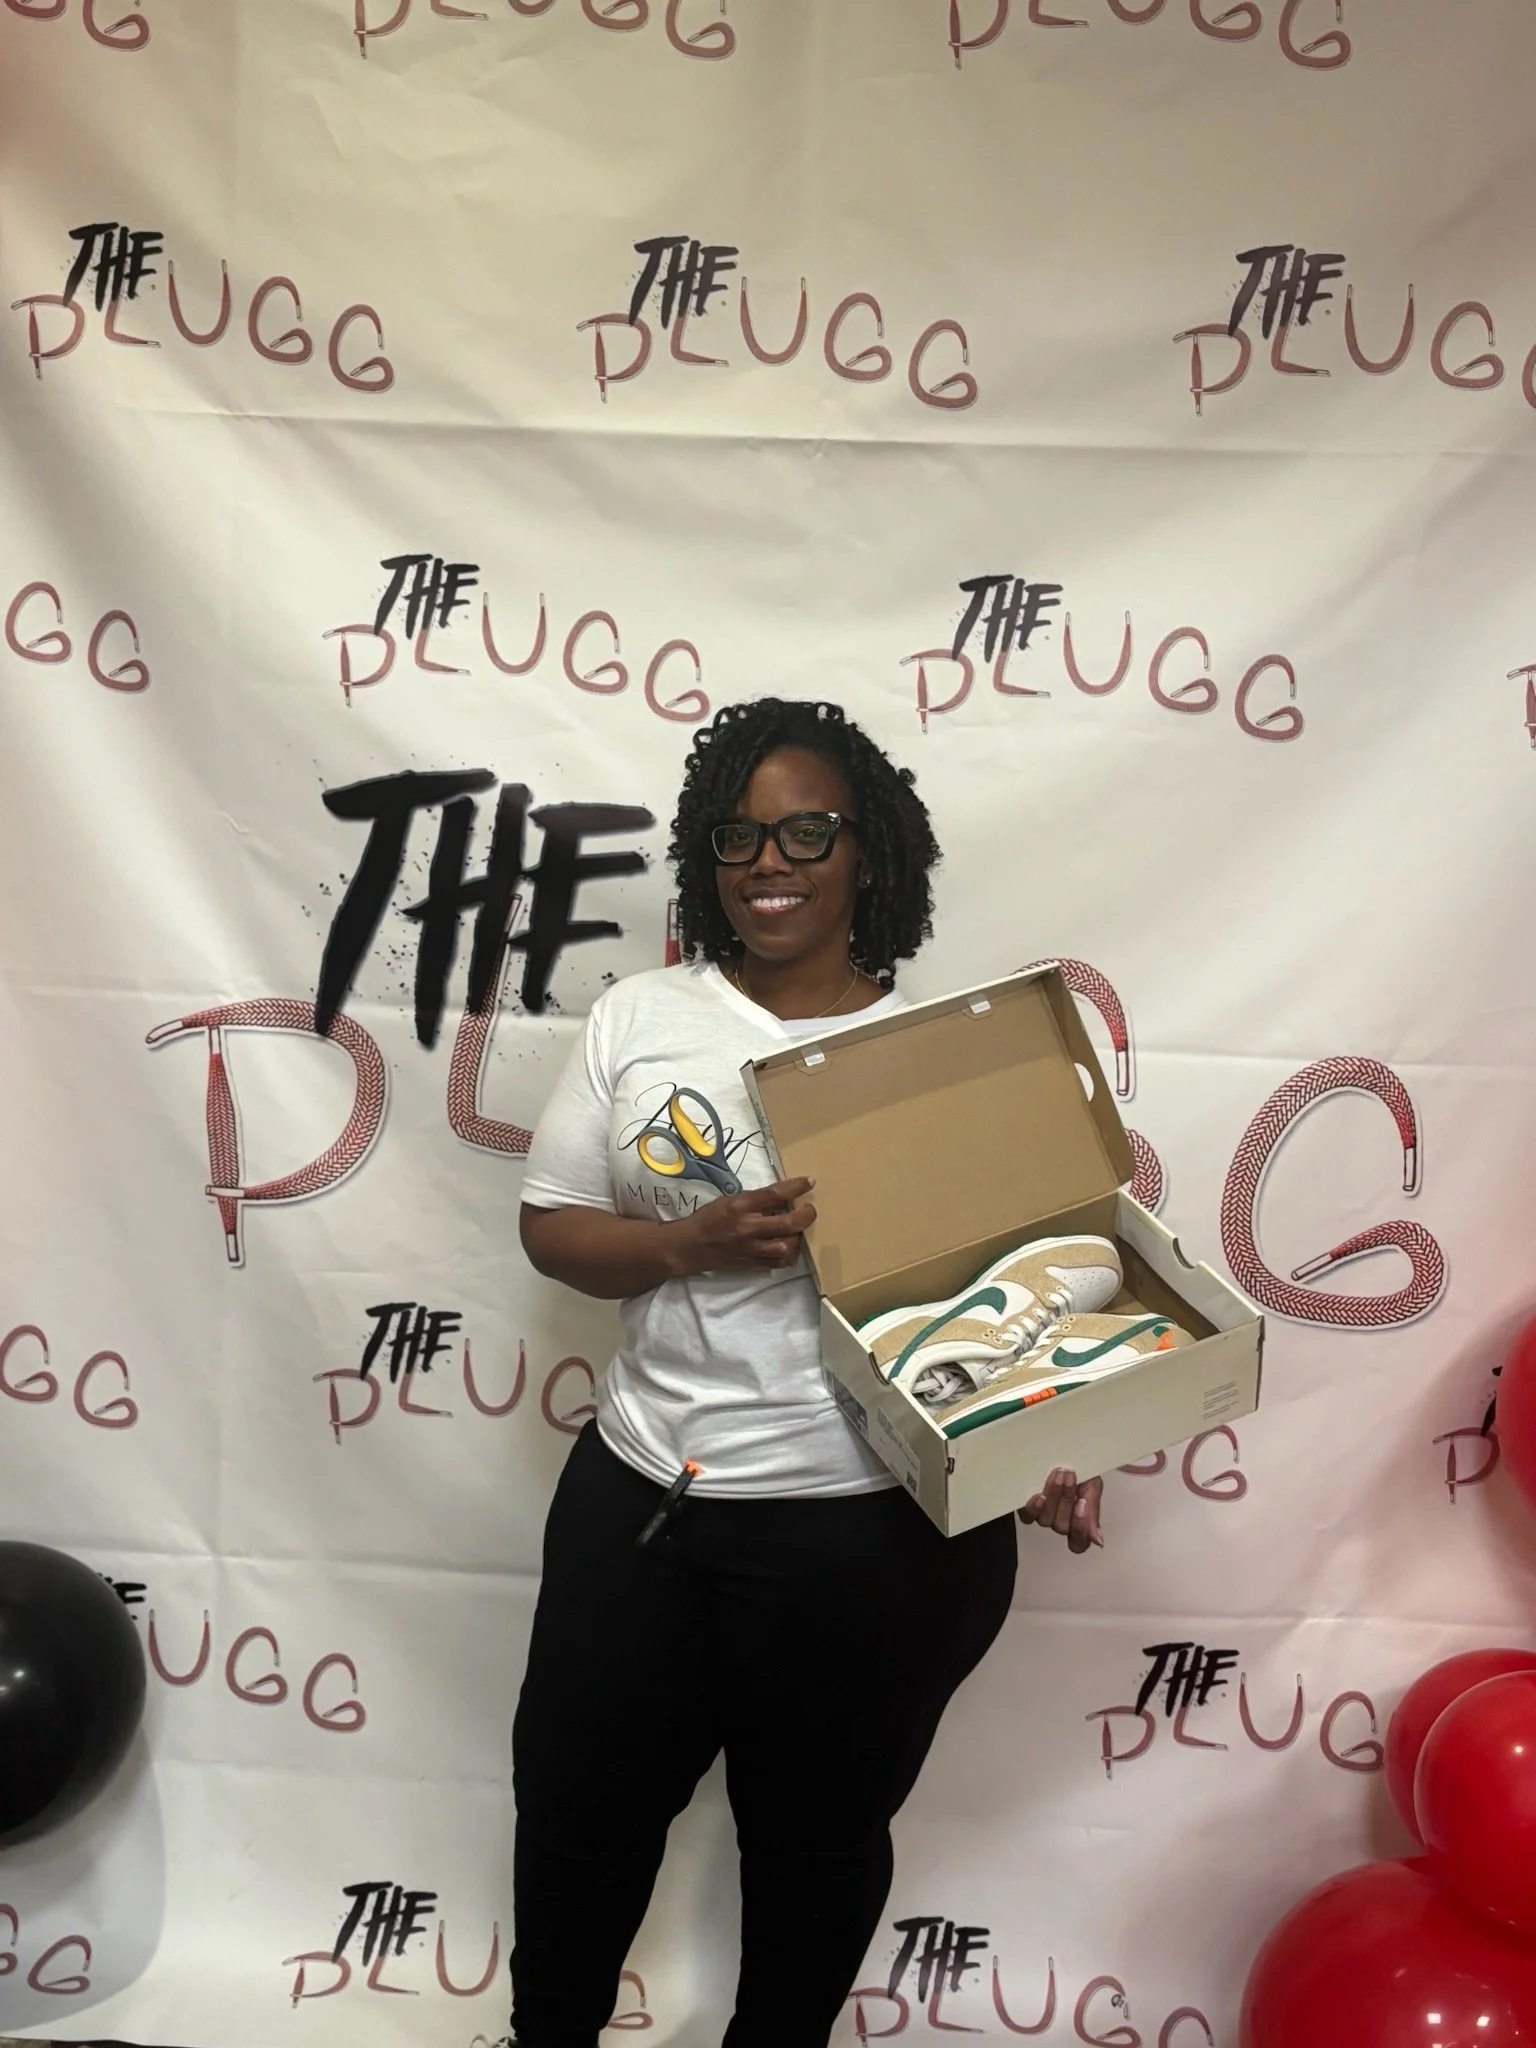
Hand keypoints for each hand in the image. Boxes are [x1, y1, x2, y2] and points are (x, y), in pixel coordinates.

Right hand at [671, 1178, 816, 1274]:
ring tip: (797, 1230)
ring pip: (787, 1246)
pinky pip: (779, 1262)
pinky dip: (788, 1255)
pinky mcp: (752, 1264)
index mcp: (740, 1206)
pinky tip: (788, 1246)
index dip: (796, 1187)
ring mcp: (751, 1249)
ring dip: (798, 1237)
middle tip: (810, 1210)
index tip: (810, 1182)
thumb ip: (754, 1200)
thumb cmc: (709, 1219)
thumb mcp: (729, 1201)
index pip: (774, 1194)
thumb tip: (781, 1198)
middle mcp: (747, 1227)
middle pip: (788, 1223)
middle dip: (806, 1215)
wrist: (690, 1246)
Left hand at [1018, 1469, 1103, 1553]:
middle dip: (1066, 1499)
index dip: (1080, 1527)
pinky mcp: (1029, 1508)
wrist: (1066, 1454)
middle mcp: (1061, 1523)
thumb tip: (1098, 1540)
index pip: (1079, 1541)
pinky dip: (1033, 1507)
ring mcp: (1044, 1516)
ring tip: (1058, 1476)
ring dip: (1053, 1497)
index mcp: (1079, 1523)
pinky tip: (1039, 1496)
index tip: (1082, 1503)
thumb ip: (1093, 1511)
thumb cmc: (1082, 1471)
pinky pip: (1028, 1516)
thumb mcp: (1092, 1487)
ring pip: (1045, 1520)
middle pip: (1061, 1526)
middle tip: (1070, 1478)